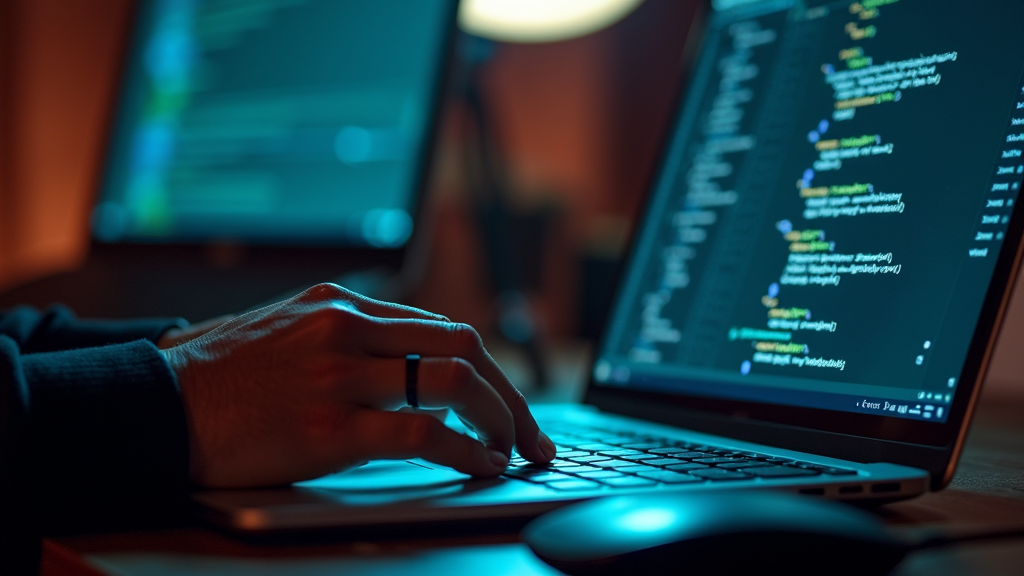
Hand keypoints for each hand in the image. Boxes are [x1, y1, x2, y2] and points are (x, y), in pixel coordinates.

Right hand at [160, 283, 555, 487]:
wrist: (158, 406)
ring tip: (513, 448)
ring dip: (500, 418)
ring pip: (454, 383)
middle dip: (511, 391)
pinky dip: (466, 450)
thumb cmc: (220, 376)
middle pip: (464, 344)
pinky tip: (481, 464)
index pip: (439, 327)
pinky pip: (424, 435)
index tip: (506, 396)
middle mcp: (348, 329)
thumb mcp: (287, 329)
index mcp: (342, 304)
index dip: (486, 364)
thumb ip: (347, 336)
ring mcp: (340, 376)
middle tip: (532, 428)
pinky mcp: (330, 428)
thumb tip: (408, 359)